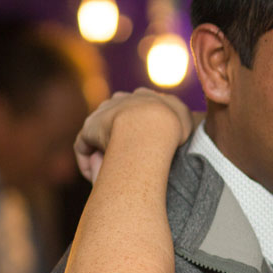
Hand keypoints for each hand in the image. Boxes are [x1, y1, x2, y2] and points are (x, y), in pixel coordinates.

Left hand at [75, 88, 195, 183]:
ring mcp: (104, 112)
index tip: (147, 144)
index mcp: (144, 96)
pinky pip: (84, 145)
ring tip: (111, 170)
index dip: (141, 126)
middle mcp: (122, 100)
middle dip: (120, 134)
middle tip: (128, 158)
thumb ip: (181, 122)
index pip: (139, 107)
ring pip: (100, 131)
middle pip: (117, 115)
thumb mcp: (187, 118)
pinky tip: (95, 176)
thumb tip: (175, 132)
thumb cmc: (173, 125)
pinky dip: (88, 161)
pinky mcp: (89, 128)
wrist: (151, 124)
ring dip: (103, 149)